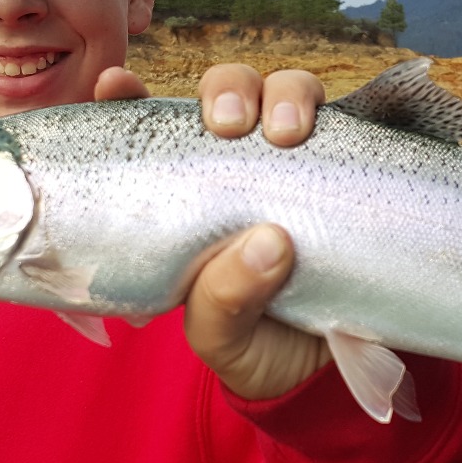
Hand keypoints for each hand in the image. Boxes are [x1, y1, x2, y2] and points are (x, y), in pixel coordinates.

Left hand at [94, 63, 331, 396]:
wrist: (323, 376)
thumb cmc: (253, 347)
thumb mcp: (222, 338)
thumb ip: (223, 300)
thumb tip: (268, 242)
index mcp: (181, 195)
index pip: (146, 129)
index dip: (126, 96)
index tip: (116, 86)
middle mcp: (236, 166)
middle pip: (226, 94)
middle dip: (226, 89)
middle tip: (228, 123)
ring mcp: (292, 165)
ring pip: (288, 94)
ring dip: (287, 95)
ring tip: (288, 132)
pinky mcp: (343, 173)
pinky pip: (344, 129)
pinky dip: (338, 116)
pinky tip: (330, 129)